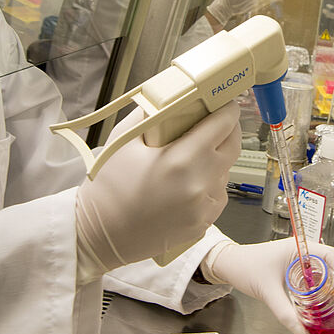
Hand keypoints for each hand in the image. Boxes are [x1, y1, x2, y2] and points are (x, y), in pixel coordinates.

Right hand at [74, 103, 240, 277]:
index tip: (222, 103)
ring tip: (189, 160)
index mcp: (182, 159)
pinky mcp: (203, 224)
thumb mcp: (123, 141)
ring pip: (225, 173)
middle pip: (233, 147)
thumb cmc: (108, 188)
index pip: (223, 124)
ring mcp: (204, 208)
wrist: (100, 236)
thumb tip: (171, 97)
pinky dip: (208, 186)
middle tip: (213, 124)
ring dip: (215, 160)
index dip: (225, 109)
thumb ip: (151, 114)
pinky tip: (185, 185)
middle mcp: (200, 184)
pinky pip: (217, 197)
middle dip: (227, 131)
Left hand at [202, 237, 333, 333]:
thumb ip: (285, 314)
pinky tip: (321, 299)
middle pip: (331, 263)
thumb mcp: (268, 292)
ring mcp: (297, 259)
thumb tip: (302, 333)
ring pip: (322, 269)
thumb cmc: (246, 268)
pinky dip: (320, 286)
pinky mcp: (292, 267)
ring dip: (332, 283)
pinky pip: (312, 275)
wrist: (229, 264)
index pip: (331, 255)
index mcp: (298, 247)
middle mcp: (301, 251)